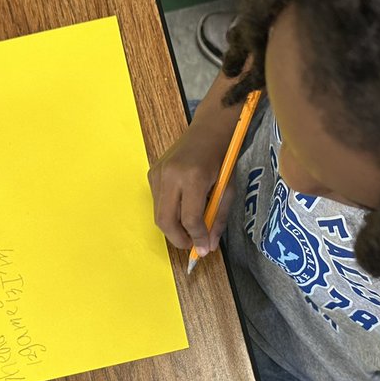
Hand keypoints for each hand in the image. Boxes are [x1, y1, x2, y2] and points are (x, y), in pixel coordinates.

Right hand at [147, 103, 237, 256]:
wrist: (207, 130)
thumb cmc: (222, 158)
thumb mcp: (227, 189)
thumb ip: (218, 219)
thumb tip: (209, 246)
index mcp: (193, 177)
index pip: (190, 219)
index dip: (197, 238)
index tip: (204, 250)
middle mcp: (171, 175)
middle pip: (166, 221)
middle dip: (178, 239)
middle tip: (192, 245)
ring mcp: (158, 173)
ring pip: (158, 214)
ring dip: (173, 228)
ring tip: (189, 228)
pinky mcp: (152, 173)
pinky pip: (157, 203)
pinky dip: (169, 213)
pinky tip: (182, 209)